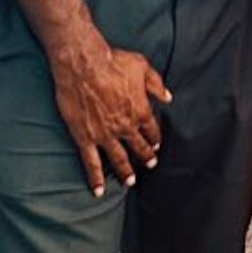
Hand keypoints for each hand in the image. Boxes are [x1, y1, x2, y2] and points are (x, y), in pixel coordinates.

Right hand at [50, 42, 171, 197]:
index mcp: (140, 111)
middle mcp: (125, 127)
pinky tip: (98, 191)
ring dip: (125, 172)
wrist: (83, 65)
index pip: (151, 130)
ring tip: (130, 181)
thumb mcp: (142, 67)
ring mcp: (105, 135)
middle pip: (138, 147)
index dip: (154, 138)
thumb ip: (156, 84)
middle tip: (149, 164)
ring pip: (118, 159)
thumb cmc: (113, 61)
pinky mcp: (85, 137)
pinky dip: (95, 178)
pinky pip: (91, 162)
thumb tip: (168, 97)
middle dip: (145, 157)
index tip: (156, 144)